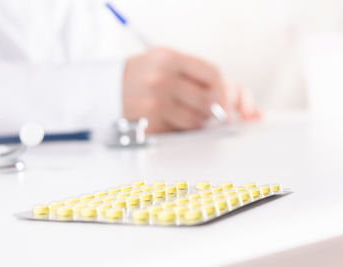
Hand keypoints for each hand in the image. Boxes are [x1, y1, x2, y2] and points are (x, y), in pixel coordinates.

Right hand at [123, 47, 260, 132]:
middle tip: (211, 112)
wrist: (106, 90)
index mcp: (170, 59)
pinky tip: (173, 121)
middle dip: (216, 110)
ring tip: (187, 114)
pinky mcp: (149, 124)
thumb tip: (236, 100)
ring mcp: (154, 104)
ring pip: (197, 121)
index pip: (213, 74)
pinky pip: (180, 133)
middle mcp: (162, 79)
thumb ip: (198, 76)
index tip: (228, 100)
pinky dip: (183, 130)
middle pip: (208, 100)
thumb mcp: (167, 63)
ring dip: (200, 122)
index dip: (226, 90)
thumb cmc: (143, 76)